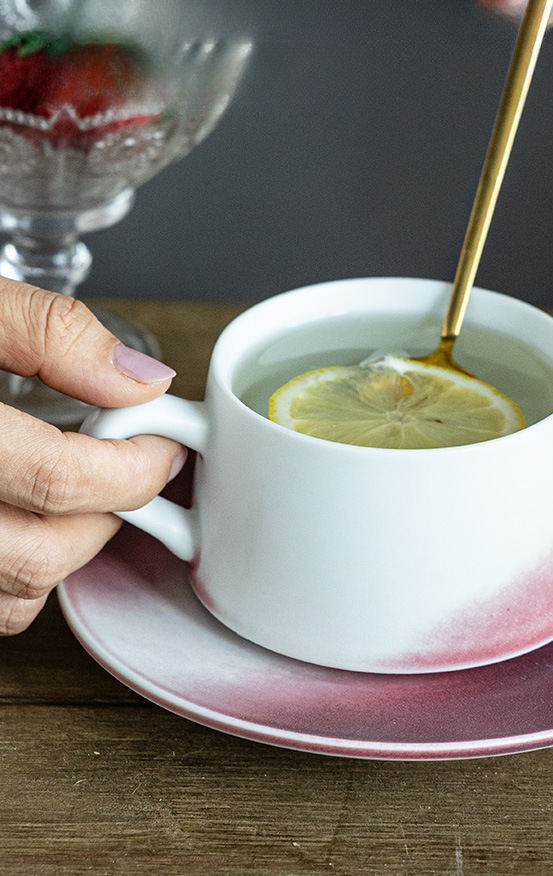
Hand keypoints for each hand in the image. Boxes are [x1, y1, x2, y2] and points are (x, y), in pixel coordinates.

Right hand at [0, 280, 184, 633]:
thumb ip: (50, 332)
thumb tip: (139, 381)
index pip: (55, 480)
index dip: (131, 469)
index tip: (163, 444)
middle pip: (37, 554)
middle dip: (108, 514)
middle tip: (134, 469)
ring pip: (10, 595)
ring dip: (67, 553)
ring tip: (83, 494)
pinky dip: (18, 578)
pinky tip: (25, 520)